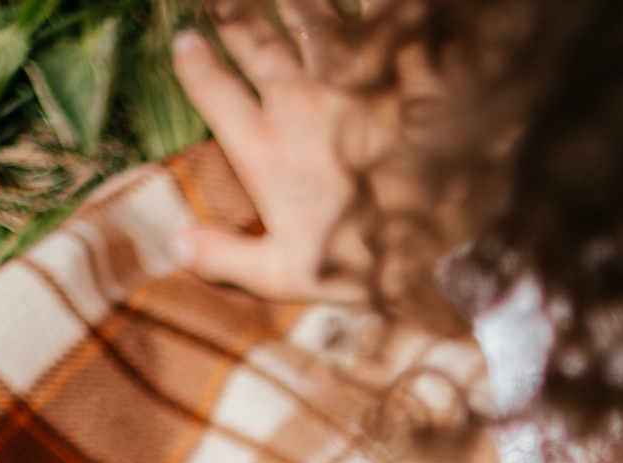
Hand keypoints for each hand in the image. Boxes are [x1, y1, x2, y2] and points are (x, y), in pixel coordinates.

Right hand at [168, 6, 386, 300]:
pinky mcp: (398, 66)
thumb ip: (226, 258)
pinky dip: (370, 7)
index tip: (185, 43)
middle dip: (230, 14)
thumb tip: (174, 244)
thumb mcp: (289, 275)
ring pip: (308, 17)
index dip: (193, 63)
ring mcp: (348, 77)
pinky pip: (379, 14)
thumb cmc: (369, 260)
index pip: (212, 91)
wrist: (448, 235)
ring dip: (290, 1)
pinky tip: (358, 3)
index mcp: (264, 146)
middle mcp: (297, 99)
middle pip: (253, 40)